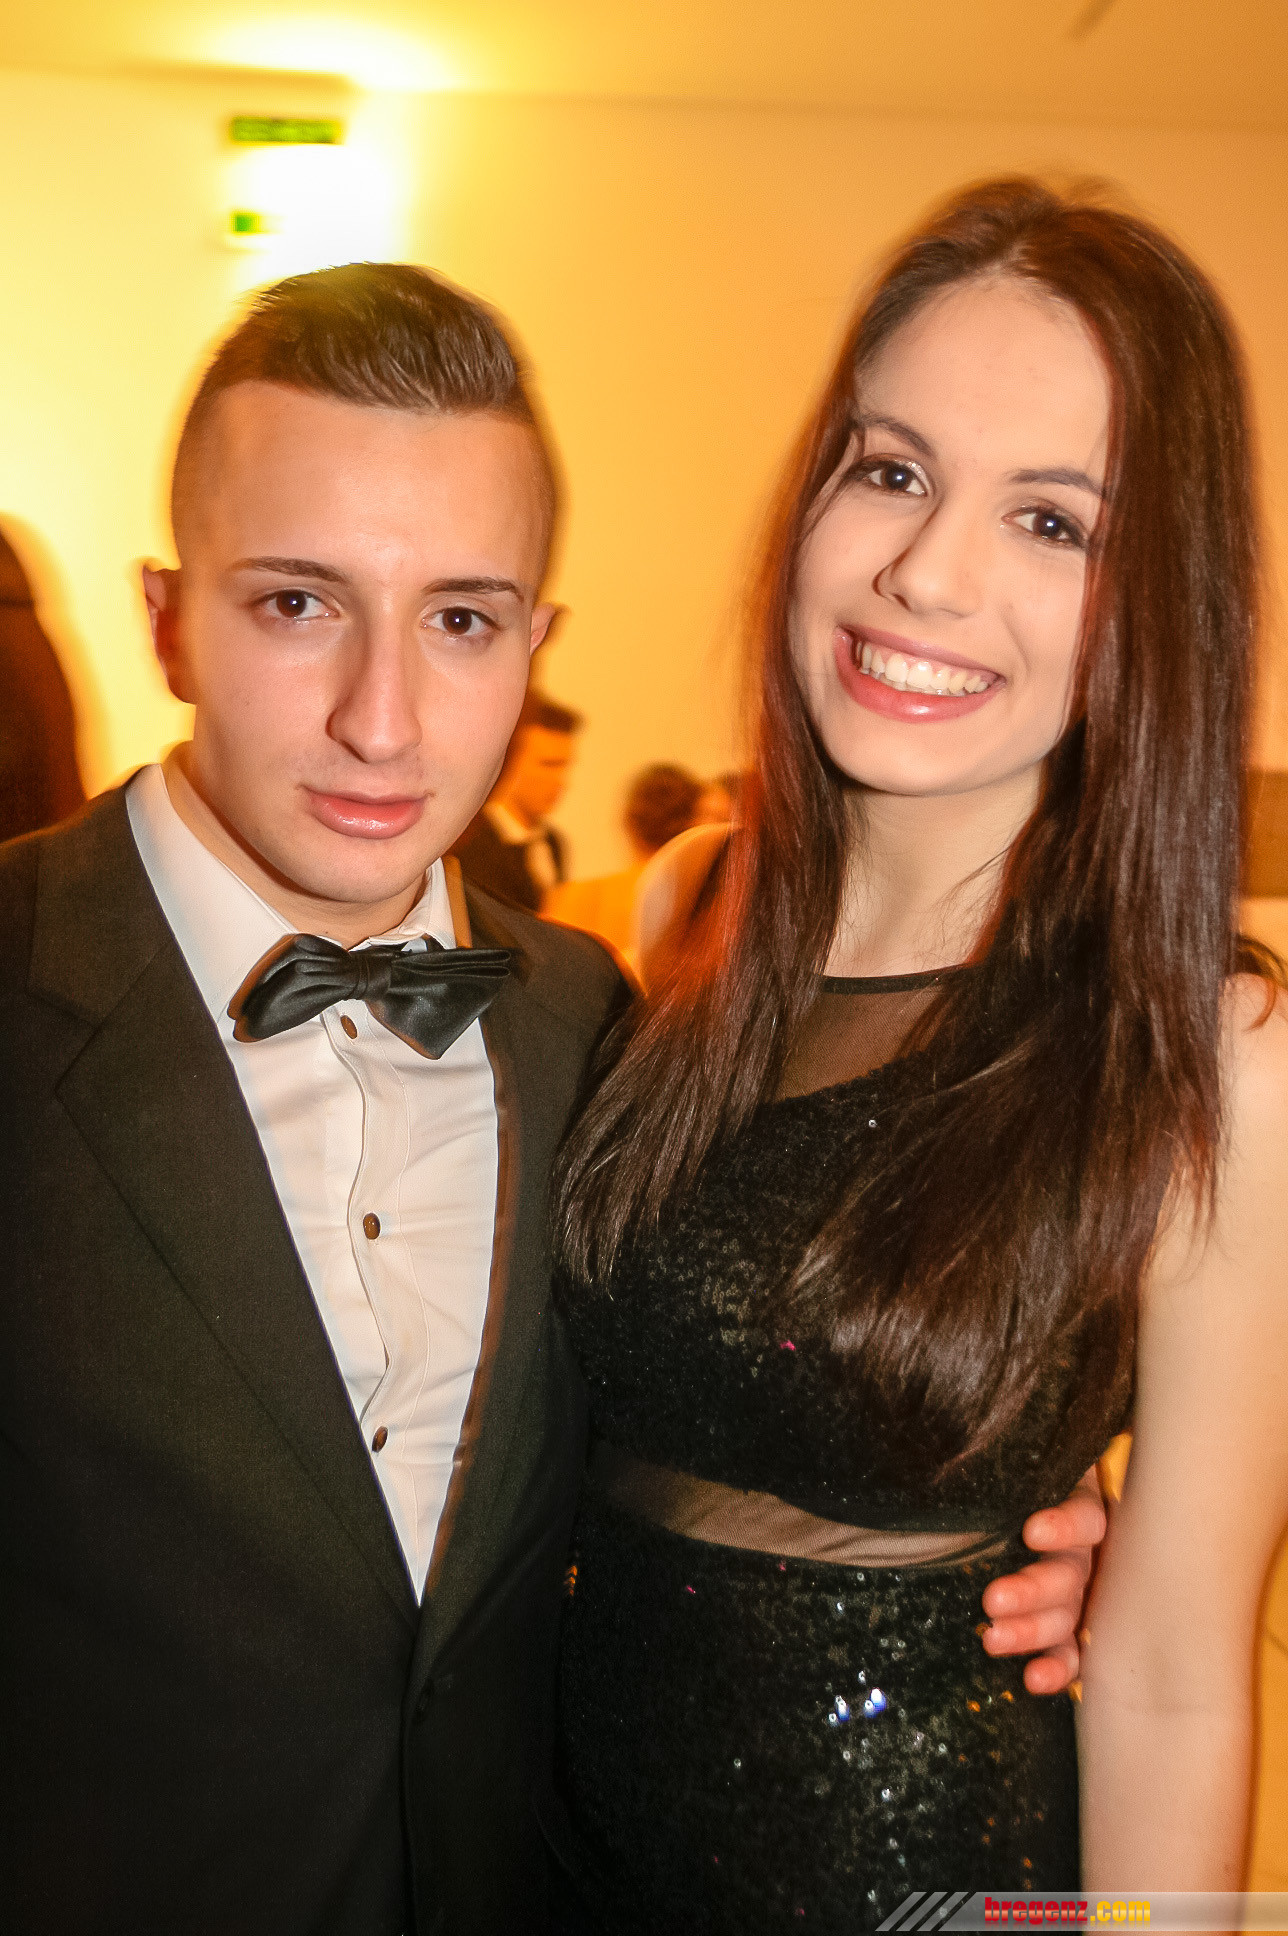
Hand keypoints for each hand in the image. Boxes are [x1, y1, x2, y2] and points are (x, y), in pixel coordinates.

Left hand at [979, 1466, 1105, 1693]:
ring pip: (1064, 1615)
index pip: (1084, 1516)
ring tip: (994, 1639)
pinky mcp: (1061, 1624)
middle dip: (1033, 1591)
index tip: (1032, 1532)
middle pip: (1069, 1574)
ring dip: (1032, 1631)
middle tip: (993, 1600)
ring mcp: (1072, 1591)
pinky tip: (1033, 1680)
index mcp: (1073, 1505)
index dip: (1065, 1526)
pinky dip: (1055, 1668)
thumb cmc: (1001, 1475)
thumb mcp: (1000, 1464)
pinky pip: (1067, 1651)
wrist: (1006, 1496)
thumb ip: (982, 1462)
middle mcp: (1078, 1551)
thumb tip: (938, 1452)